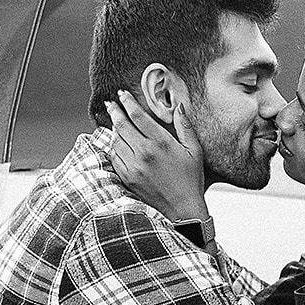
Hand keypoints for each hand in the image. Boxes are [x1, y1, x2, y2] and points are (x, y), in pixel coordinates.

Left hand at [105, 91, 209, 221]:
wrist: (182, 210)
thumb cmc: (191, 180)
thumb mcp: (194, 151)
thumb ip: (185, 126)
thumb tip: (178, 106)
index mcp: (161, 142)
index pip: (137, 116)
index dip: (127, 102)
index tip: (122, 95)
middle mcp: (144, 152)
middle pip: (122, 125)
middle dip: (114, 111)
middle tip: (110, 103)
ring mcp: (133, 166)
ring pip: (116, 140)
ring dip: (113, 129)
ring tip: (114, 122)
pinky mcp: (127, 178)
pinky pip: (114, 157)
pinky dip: (113, 147)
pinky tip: (116, 143)